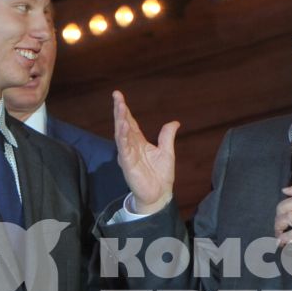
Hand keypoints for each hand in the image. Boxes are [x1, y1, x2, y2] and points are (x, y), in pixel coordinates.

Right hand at [112, 91, 178, 215]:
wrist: (160, 194)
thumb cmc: (161, 175)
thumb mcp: (167, 151)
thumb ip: (167, 136)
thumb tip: (174, 122)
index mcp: (138, 142)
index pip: (130, 122)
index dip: (124, 110)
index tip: (118, 96)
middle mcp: (131, 146)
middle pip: (122, 125)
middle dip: (119, 111)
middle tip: (116, 96)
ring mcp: (128, 155)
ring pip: (121, 135)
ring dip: (120, 121)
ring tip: (119, 107)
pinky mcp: (128, 164)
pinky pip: (124, 149)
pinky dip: (123, 138)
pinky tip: (123, 127)